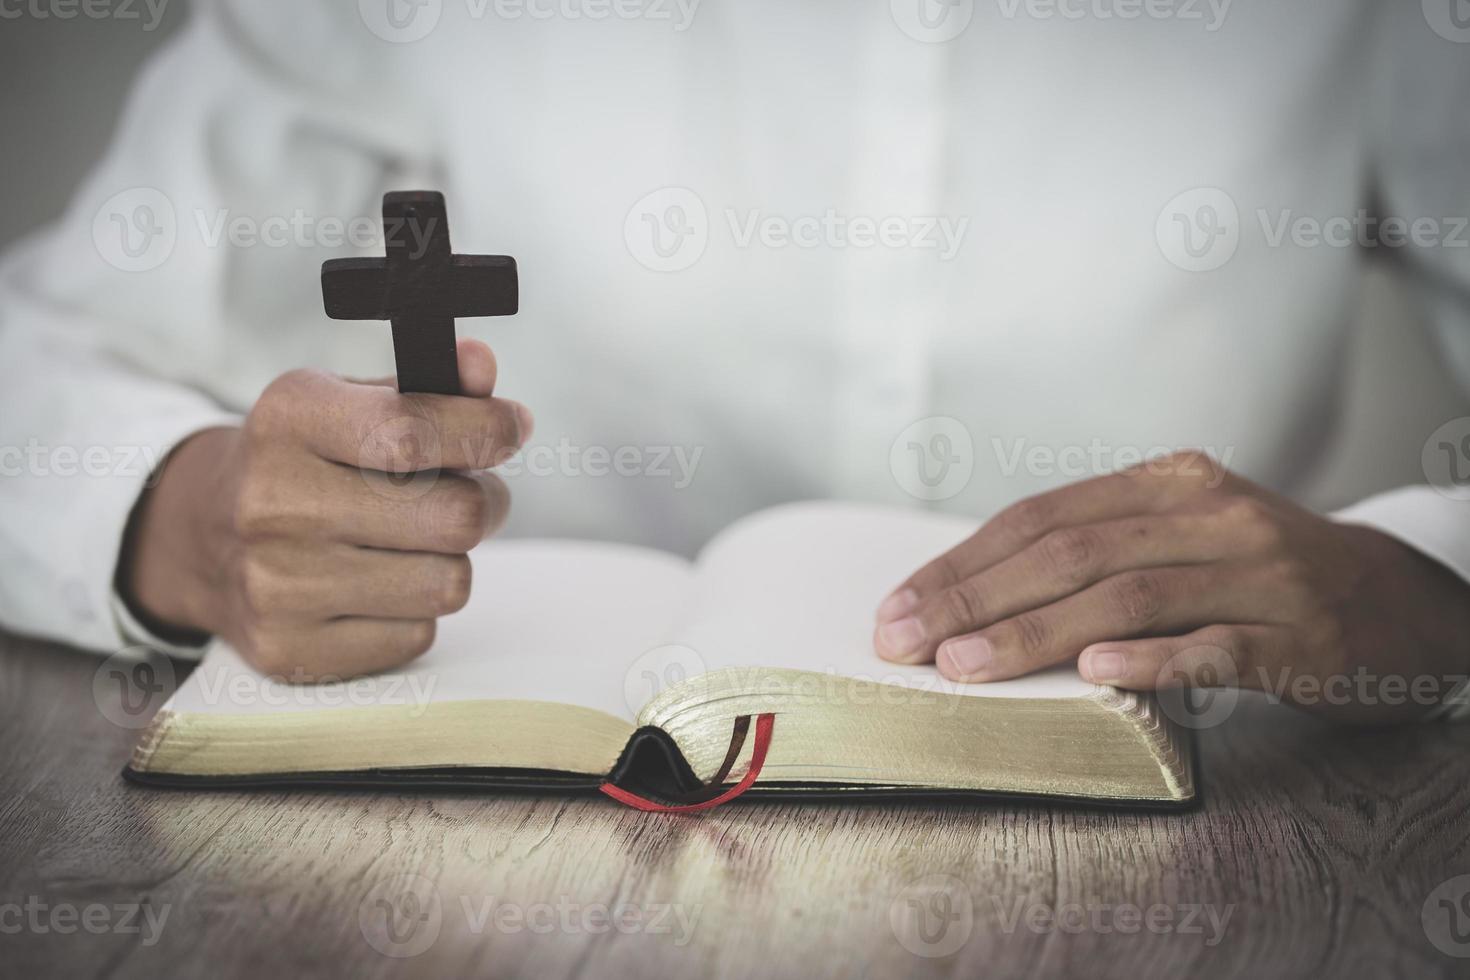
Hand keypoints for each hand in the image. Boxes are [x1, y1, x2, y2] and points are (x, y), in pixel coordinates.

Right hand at [117, 339, 530, 678]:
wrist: (204, 536)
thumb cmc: (305, 459)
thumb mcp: (349, 401)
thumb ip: (427, 385)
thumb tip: (480, 367)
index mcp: (289, 420)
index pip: (415, 432)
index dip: (486, 430)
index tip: (511, 427)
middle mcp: (273, 502)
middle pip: (454, 517)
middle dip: (481, 502)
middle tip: (467, 495)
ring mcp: (277, 584)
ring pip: (447, 584)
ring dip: (449, 560)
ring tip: (416, 540)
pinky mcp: (291, 649)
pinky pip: (417, 636)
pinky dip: (414, 611)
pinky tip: (376, 585)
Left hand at [874, 452, 1469, 722]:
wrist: (1398, 599)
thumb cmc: (1260, 575)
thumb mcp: (1181, 536)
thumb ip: (1098, 551)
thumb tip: (975, 593)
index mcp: (1166, 483)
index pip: (1042, 518)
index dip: (963, 563)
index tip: (900, 606)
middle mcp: (1208, 514)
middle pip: (1069, 553)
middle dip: (974, 598)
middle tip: (905, 641)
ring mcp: (1258, 572)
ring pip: (1128, 595)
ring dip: (1036, 634)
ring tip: (966, 667)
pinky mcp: (1301, 634)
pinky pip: (1217, 645)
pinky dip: (1155, 657)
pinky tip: (1098, 672)